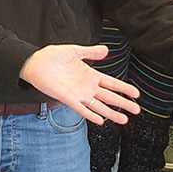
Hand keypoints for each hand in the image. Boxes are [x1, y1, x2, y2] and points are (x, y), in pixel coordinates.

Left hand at [19, 44, 141, 123]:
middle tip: (136, 110)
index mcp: (90, 74)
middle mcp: (87, 86)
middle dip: (123, 103)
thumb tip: (107, 50)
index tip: (136, 94)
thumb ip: (91, 52)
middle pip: (109, 97)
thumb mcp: (75, 51)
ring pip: (99, 106)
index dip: (124, 88)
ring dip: (111, 113)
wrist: (36, 63)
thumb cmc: (53, 56)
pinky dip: (91, 115)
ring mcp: (79, 94)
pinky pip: (82, 109)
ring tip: (124, 120)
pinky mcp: (68, 99)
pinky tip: (101, 121)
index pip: (112, 83)